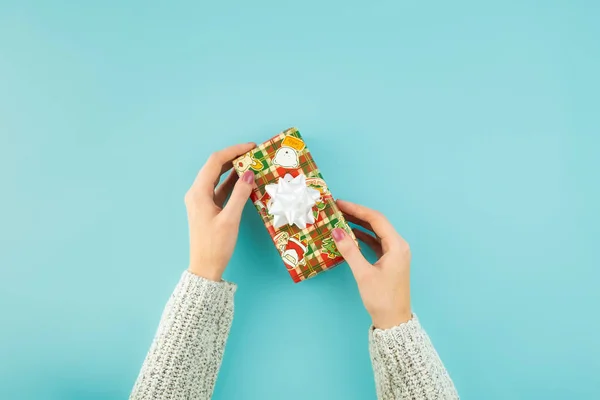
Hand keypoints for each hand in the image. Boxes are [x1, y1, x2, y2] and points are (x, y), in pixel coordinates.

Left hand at [184, 143, 255, 280]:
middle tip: (253, 153)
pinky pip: (219, 189)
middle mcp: (196, 193)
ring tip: (251, 163)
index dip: (233, 151)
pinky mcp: (207, 208)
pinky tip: (244, 181)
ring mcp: (200, 200)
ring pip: (217, 177)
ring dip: (233, 169)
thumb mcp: (230, 219)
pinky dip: (231, 183)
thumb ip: (240, 194)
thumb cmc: (216, 246)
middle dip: (233, 157)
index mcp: (198, 193)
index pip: (215, 162)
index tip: (251, 147)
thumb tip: (249, 174)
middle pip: (214, 167)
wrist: (205, 268)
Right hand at [332, 200, 411, 328]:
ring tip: (340, 218)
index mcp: (396, 246)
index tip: (340, 204)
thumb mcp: (363, 273)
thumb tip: (336, 231)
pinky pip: (375, 242)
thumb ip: (350, 250)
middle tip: (337, 209)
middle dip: (357, 215)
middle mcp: (398, 246)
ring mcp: (395, 253)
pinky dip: (362, 237)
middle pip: (376, 223)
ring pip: (375, 232)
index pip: (376, 219)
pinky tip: (349, 235)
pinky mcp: (389, 261)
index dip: (357, 209)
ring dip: (359, 225)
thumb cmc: (381, 298)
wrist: (394, 321)